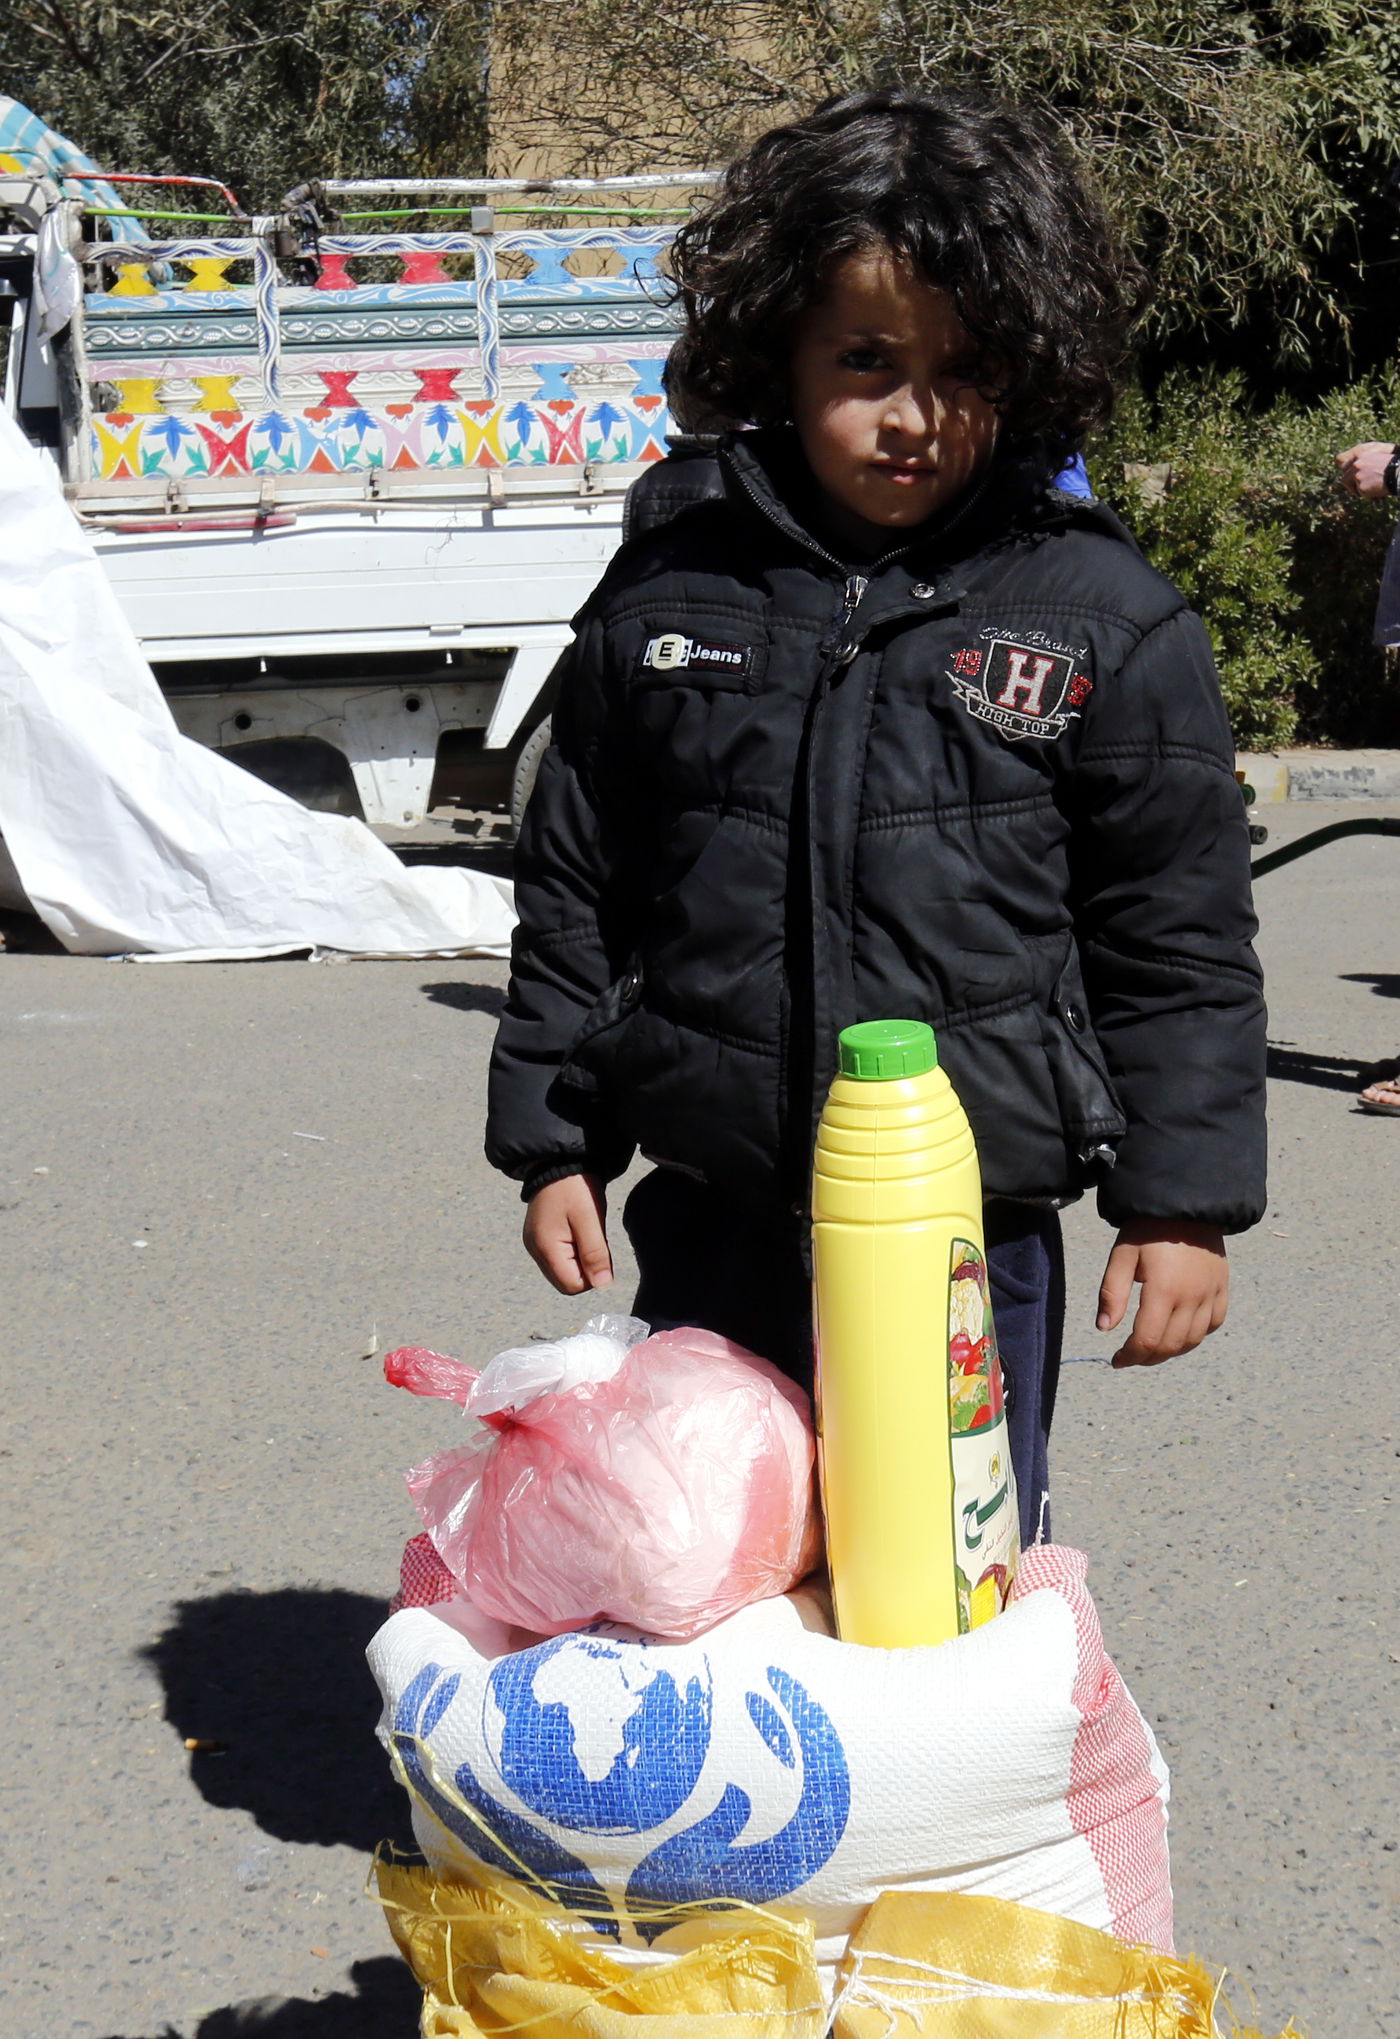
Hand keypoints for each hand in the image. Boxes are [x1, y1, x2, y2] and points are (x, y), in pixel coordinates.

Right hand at [523, 1173, 613, 1294]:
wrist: (560, 1161)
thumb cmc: (576, 1188)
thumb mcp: (590, 1220)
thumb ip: (595, 1254)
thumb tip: (602, 1285)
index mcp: (545, 1248)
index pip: (572, 1285)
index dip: (592, 1273)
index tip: (598, 1248)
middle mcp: (535, 1251)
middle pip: (566, 1281)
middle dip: (585, 1267)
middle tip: (593, 1238)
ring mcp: (535, 1244)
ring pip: (563, 1270)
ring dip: (580, 1258)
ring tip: (584, 1231)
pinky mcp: (538, 1237)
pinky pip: (559, 1257)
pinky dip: (573, 1249)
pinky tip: (577, 1229)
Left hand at [1096, 1219, 1227, 1368]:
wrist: (1185, 1203)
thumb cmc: (1148, 1229)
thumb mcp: (1122, 1256)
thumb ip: (1112, 1294)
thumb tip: (1104, 1329)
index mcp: (1163, 1290)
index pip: (1148, 1339)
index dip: (1131, 1356)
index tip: (1116, 1361)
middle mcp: (1192, 1297)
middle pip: (1171, 1345)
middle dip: (1148, 1358)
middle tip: (1131, 1356)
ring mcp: (1211, 1294)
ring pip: (1194, 1339)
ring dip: (1171, 1351)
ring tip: (1152, 1349)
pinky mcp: (1222, 1287)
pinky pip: (1214, 1323)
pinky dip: (1197, 1335)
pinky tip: (1181, 1332)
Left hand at [1334, 441, 1393, 499]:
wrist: (1399, 473)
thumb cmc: (1392, 463)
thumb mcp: (1377, 453)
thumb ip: (1364, 458)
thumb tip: (1353, 466)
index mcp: (1360, 454)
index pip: (1339, 460)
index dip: (1343, 468)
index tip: (1346, 474)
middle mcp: (1356, 464)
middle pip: (1344, 477)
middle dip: (1350, 484)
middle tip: (1359, 487)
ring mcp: (1357, 475)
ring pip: (1350, 486)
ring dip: (1358, 490)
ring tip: (1370, 489)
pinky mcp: (1361, 486)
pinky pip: (1360, 494)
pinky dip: (1368, 495)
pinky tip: (1377, 491)